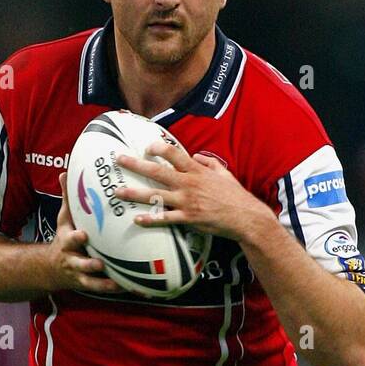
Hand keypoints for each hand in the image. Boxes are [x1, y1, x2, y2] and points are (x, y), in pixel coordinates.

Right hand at [45, 171, 124, 293]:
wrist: (52, 267)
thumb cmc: (65, 236)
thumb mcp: (64, 218)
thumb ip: (68, 198)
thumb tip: (65, 172)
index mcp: (67, 241)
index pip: (69, 239)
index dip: (75, 238)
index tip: (83, 234)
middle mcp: (72, 259)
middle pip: (79, 263)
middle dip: (88, 264)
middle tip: (99, 263)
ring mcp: (80, 274)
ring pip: (90, 281)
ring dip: (103, 283)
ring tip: (117, 283)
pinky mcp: (87, 284)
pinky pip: (100, 289)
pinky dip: (112, 289)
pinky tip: (127, 287)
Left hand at [115, 142, 270, 243]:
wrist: (246, 217)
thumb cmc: (235, 195)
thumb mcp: (224, 173)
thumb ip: (209, 163)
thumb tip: (197, 156)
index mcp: (197, 171)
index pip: (175, 153)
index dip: (159, 147)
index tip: (147, 146)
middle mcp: (189, 184)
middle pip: (157, 171)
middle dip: (136, 164)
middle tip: (119, 159)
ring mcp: (187, 201)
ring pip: (156, 195)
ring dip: (135, 193)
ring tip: (118, 192)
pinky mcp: (189, 218)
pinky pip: (166, 219)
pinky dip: (151, 219)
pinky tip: (137, 219)